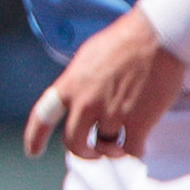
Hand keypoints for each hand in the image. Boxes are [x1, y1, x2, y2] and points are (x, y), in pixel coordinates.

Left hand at [25, 11, 186, 162]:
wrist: (157, 36)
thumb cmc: (124, 41)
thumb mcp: (87, 57)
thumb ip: (78, 82)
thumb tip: (77, 96)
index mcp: (70, 85)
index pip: (43, 116)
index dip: (35, 137)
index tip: (32, 152)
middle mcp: (85, 103)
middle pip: (74, 142)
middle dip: (84, 152)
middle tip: (94, 152)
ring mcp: (111, 114)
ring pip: (105, 146)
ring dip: (114, 146)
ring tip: (123, 138)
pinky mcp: (137, 122)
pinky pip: (131, 149)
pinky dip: (135, 149)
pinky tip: (139, 140)